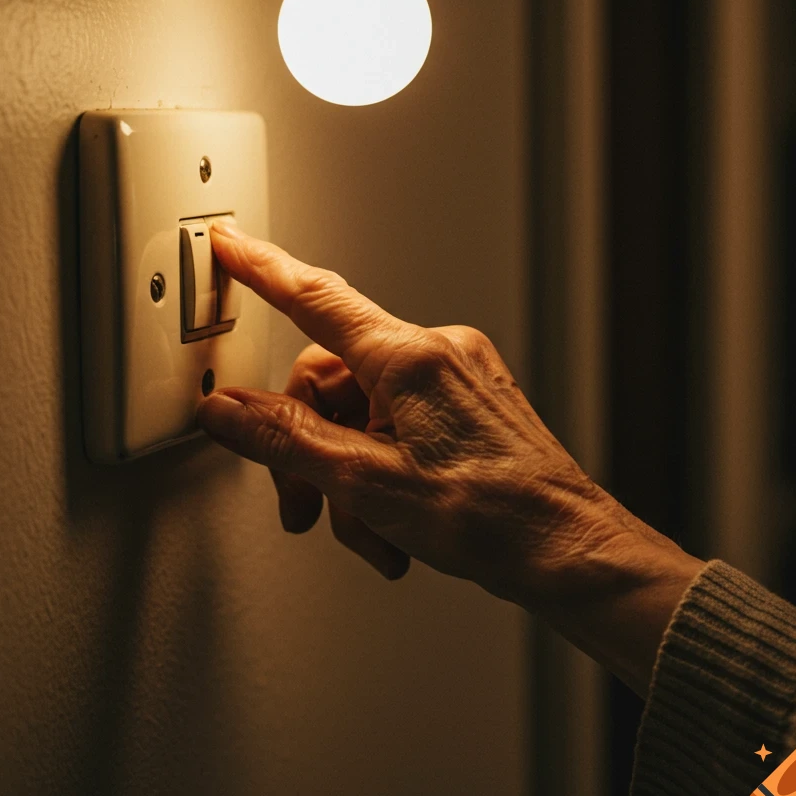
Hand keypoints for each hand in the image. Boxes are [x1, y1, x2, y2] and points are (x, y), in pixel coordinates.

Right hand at [197, 223, 702, 667]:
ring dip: (346, 477)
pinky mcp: (465, 407)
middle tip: (304, 506)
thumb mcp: (368, 483)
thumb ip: (286, 440)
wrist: (568, 551)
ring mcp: (454, 380)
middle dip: (307, 450)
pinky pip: (396, 425)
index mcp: (409, 357)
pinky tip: (392, 524)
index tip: (227, 244)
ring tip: (368, 531)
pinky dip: (380, 473)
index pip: (315, 298)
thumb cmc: (496, 517)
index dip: (261, 270)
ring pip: (360, 413)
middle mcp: (434, 354)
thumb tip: (228, 411)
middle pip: (329, 381)